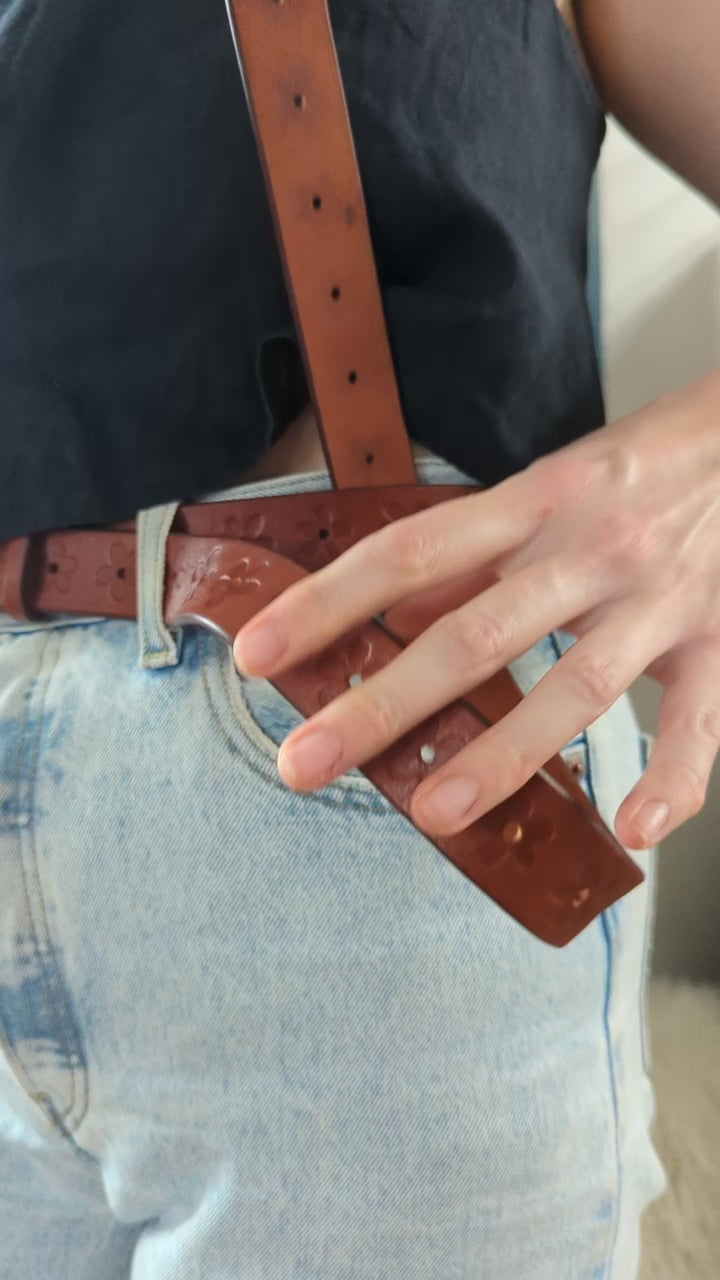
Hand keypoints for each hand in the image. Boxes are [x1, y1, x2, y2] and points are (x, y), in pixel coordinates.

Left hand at [234, 370, 719, 850]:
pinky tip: (632, 829)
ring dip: (504, 753)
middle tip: (304, 763)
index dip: (328, 603)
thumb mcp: (550, 486)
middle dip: (382, 703)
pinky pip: (702, 720)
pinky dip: (674, 778)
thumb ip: (477, 551)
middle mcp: (591, 547)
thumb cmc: (644, 463)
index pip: (409, 554)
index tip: (257, 652)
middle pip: (474, 632)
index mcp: (537, 501)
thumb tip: (397, 616)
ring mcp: (660, 597)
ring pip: (576, 683)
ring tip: (435, 813)